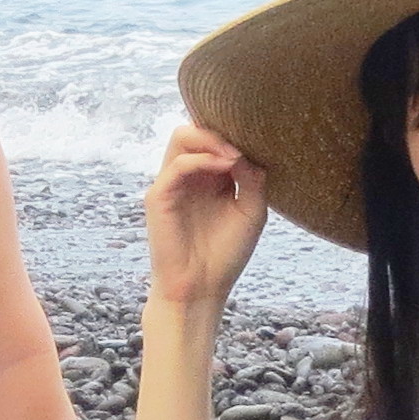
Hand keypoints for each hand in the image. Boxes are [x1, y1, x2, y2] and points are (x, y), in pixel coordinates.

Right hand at [145, 123, 266, 312]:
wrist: (200, 290)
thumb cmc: (225, 255)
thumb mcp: (250, 213)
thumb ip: (252, 180)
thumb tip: (249, 152)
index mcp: (208, 178)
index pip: (214, 138)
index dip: (234, 133)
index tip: (260, 141)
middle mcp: (187, 176)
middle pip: (194, 129)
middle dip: (220, 129)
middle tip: (244, 143)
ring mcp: (170, 184)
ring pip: (181, 137)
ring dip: (211, 139)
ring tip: (235, 154)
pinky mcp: (158, 197)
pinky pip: (178, 165)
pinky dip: (202, 159)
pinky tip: (226, 165)